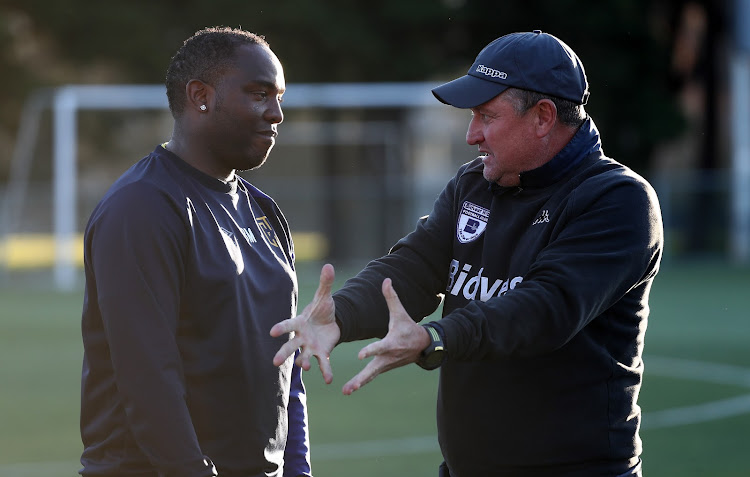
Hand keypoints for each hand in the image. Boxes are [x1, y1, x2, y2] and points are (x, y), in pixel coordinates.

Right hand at [270, 264, 340, 383]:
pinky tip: (329, 380)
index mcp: (299, 322)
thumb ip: (325, 283)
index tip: (272, 331)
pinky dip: (325, 371)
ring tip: (304, 366)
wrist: (331, 322)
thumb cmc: (322, 309)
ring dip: (303, 362)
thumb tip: (329, 265)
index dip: (281, 328)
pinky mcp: (322, 354)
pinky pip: (323, 364)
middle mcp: (302, 337)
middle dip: (283, 353)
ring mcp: (310, 347)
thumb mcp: (325, 296)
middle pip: (290, 345)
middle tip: (274, 362)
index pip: (288, 325)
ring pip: (304, 356)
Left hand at [341, 278, 430, 394]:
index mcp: (391, 343)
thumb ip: (391, 297)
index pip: (380, 347)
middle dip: (361, 378)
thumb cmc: (409, 327)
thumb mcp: (401, 312)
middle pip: (372, 369)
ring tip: (346, 391)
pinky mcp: (383, 368)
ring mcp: (385, 365)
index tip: (360, 356)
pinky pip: (371, 376)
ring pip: (370, 376)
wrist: (423, 346)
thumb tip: (386, 280)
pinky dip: (361, 383)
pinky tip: (350, 389)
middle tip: (350, 387)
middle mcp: (388, 357)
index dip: (370, 351)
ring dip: (358, 384)